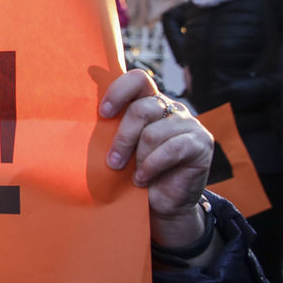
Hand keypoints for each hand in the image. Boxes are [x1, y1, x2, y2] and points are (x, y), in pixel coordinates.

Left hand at [99, 70, 213, 246]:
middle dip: (122, 138)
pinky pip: (172, 149)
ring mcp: (188, 124)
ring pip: (154, 133)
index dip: (119, 91)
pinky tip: (143, 179)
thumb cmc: (135, 172)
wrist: (162, 203)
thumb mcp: (121, 149)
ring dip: (138, 158)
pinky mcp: (201, 143)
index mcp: (149, 102)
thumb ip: (111, 130)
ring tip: (132, 176)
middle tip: (112, 162)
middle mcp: (171, 108)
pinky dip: (152, 166)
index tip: (103, 114)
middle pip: (142, 109)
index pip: (138, 79)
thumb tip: (82, 120)